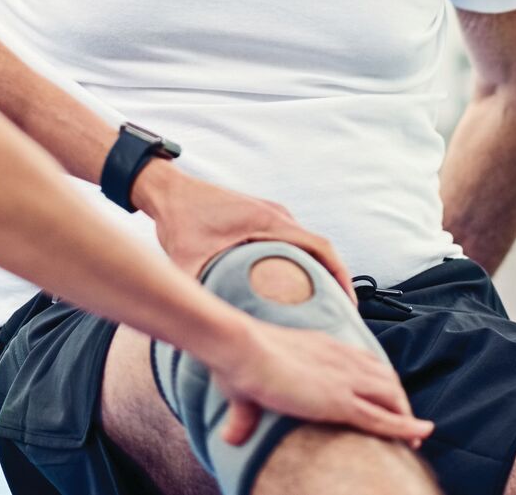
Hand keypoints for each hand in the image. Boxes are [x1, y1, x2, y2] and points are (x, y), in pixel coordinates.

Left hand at [136, 164, 354, 297]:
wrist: (166, 190)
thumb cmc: (178, 219)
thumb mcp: (189, 261)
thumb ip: (199, 291)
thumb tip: (205, 325)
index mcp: (270, 221)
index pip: (322, 247)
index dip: (341, 276)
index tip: (349, 305)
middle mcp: (277, 215)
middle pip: (321, 249)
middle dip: (335, 281)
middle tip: (340, 316)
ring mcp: (270, 214)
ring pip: (307, 245)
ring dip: (319, 271)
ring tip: (323, 307)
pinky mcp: (261, 217)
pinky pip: (293, 241)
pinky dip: (302, 263)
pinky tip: (295, 287)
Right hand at [202, 316, 432, 447]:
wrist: (242, 348)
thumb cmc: (238, 361)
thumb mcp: (245, 386)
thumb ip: (244, 414)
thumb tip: (230, 437)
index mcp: (323, 347)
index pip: (364, 361)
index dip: (378, 380)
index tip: (385, 396)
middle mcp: (341, 359)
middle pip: (385, 377)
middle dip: (399, 399)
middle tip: (406, 420)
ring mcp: (344, 380)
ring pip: (391, 397)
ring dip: (406, 415)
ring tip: (416, 434)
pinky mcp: (340, 401)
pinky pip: (383, 418)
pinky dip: (405, 427)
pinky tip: (419, 434)